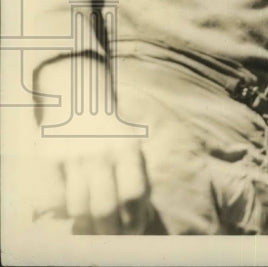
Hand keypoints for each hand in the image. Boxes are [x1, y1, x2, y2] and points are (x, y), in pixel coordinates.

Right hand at [33, 59, 153, 233]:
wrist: (80, 103)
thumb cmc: (112, 133)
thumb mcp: (132, 146)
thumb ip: (137, 177)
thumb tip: (142, 218)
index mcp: (128, 149)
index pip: (134, 193)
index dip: (134, 219)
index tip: (132, 231)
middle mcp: (102, 153)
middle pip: (106, 207)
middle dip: (109, 232)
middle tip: (109, 239)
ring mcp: (74, 156)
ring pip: (79, 208)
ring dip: (85, 225)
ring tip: (90, 228)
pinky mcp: (50, 160)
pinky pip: (55, 199)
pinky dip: (62, 210)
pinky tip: (70, 210)